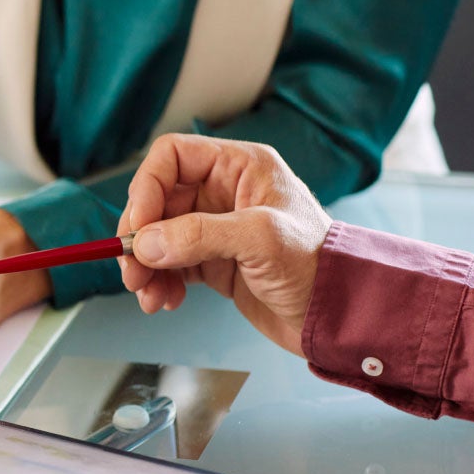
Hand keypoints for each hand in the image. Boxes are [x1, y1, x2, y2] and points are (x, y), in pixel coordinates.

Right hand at [119, 134, 331, 354]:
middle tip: (132, 271)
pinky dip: (159, 283)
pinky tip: (165, 301)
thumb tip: (145, 244)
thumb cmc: (319, 265)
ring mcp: (216, 228)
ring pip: (158, 237)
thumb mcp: (260, 240)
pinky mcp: (213, 262)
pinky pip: (169, 266)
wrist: (341, 316)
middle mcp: (224, 192)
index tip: (137, 229)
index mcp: (240, 167)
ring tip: (147, 294)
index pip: (172, 158)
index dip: (146, 189)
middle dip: (139, 237)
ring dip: (145, 266)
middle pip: (156, 201)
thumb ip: (199, 235)